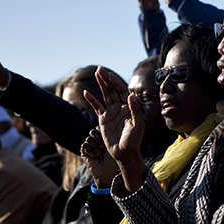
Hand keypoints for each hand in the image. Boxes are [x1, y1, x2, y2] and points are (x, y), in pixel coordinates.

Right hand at [81, 127, 119, 188]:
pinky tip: (96, 157)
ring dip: (96, 148)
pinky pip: (85, 146)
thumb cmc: (113, 160)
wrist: (107, 172)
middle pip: (93, 132)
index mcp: (104, 137)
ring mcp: (90, 145)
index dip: (103, 134)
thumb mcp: (113, 147)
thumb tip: (110, 125)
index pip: (100, 128)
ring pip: (89, 139)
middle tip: (104, 150)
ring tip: (101, 155)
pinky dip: (91, 152)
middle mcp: (96, 140)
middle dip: (99, 140)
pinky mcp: (84, 151)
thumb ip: (110, 137)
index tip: (108, 143)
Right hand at [84, 67, 146, 192]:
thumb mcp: (137, 125)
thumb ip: (135, 109)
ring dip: (101, 85)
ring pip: (105, 95)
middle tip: (100, 69)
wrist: (124, 153)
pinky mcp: (104, 119)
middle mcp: (121, 107)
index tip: (109, 75)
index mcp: (130, 106)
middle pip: (113, 90)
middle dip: (106, 80)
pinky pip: (97, 106)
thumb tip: (131, 94)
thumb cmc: (134, 140)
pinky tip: (86, 93)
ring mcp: (112, 112)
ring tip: (96, 73)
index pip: (122, 90)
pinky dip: (92, 100)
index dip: (116, 82)